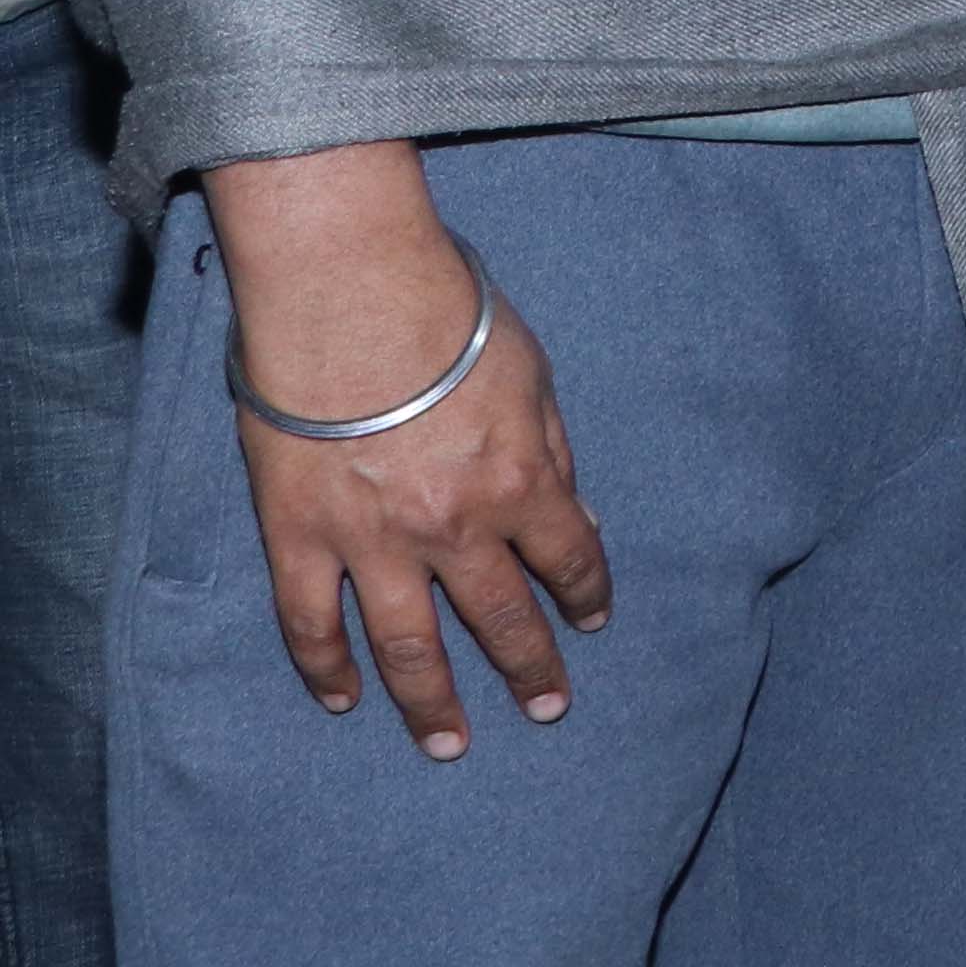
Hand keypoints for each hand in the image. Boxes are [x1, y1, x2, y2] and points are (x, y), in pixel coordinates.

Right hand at [207, 143, 608, 759]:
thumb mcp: (534, 378)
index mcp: (520, 484)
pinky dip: (324, 670)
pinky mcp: (298, 538)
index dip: (586, 594)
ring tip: (451, 745)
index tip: (594, 621)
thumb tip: (575, 520)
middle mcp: (452, 529)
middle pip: (499, 618)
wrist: (350, 293)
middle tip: (548, 707)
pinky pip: (309, 623)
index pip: (568, 559)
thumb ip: (554, 454)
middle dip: (530, 667)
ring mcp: (371, 543)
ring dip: (433, 703)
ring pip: (407, 646)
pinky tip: (343, 702)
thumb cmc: (451, 318)